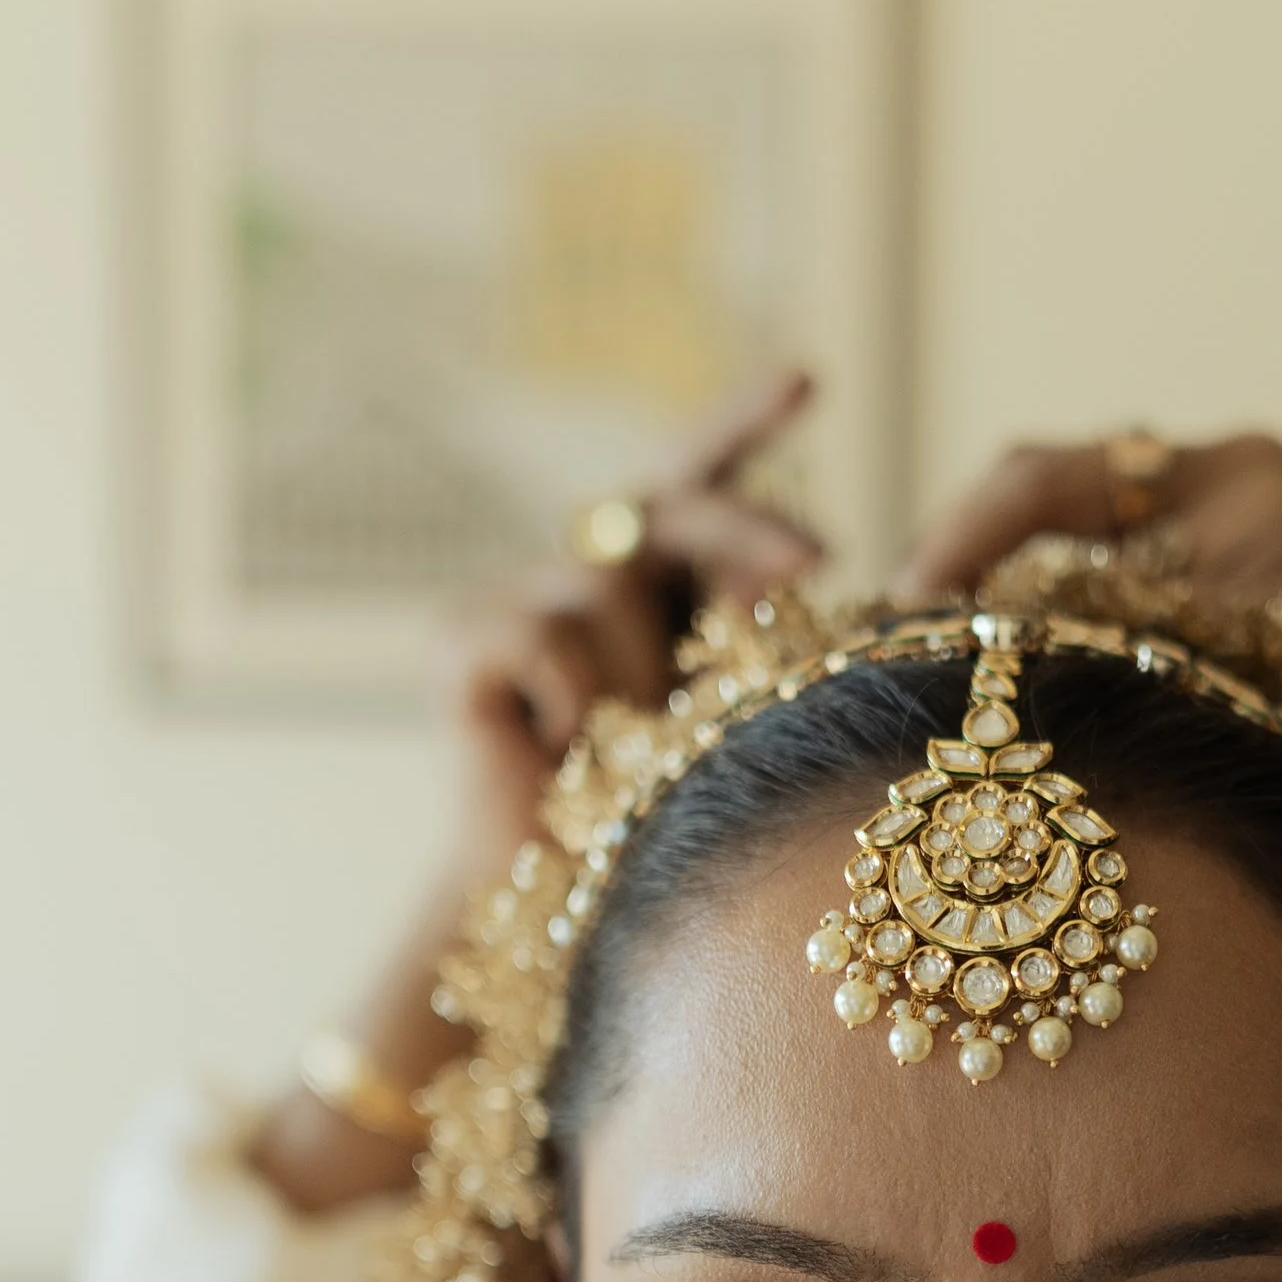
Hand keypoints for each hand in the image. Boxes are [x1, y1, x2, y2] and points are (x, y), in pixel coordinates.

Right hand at [446, 369, 824, 887]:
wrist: (560, 904)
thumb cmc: (653, 814)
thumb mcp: (723, 709)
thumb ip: (751, 625)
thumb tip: (807, 549)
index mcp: (651, 578)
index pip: (696, 479)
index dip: (744, 422)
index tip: (811, 378)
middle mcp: (578, 566)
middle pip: (668, 503)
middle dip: (745, 527)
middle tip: (820, 555)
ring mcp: (513, 592)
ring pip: (612, 584)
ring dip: (640, 678)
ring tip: (619, 752)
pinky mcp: (460, 633)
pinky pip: (550, 638)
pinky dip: (575, 703)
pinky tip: (559, 751)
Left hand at [895, 430, 1281, 1101]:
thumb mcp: (1256, 642)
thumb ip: (1146, 629)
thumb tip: (976, 683)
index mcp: (1224, 470)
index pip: (1041, 475)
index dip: (950, 541)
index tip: (887, 612)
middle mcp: (1254, 489)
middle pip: (1056, 538)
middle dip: (974, 612)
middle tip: (903, 682)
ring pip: (1126, 625)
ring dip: (1061, 694)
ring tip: (1000, 759)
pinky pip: (1220, 691)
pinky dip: (1165, 737)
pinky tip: (1130, 792)